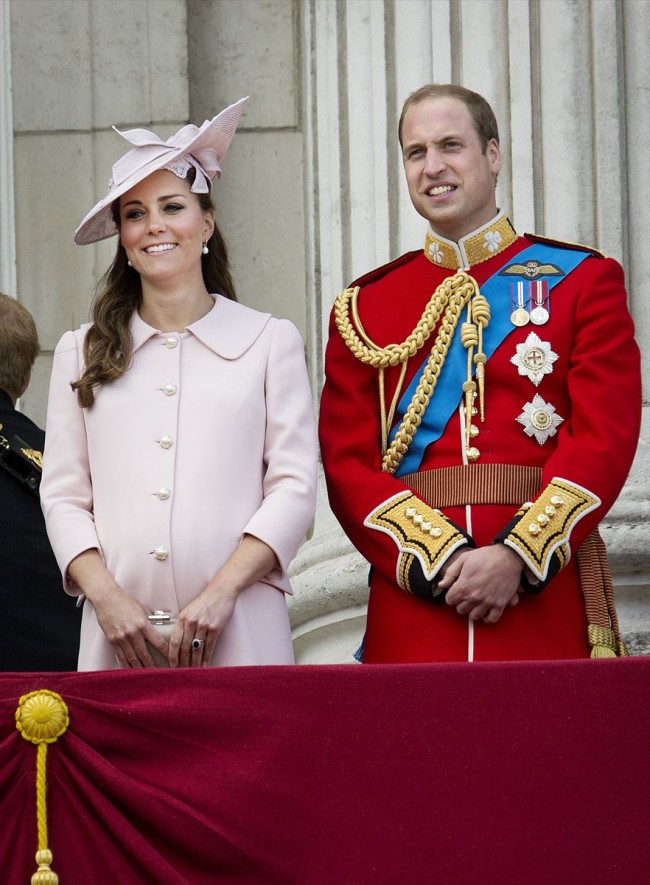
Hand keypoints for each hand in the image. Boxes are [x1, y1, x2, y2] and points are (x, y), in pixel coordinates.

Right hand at [68, 549, 168, 666]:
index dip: (165, 652)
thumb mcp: (142, 608)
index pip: (158, 642)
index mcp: (143, 624)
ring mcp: (121, 638)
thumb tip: (161, 625)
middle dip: (152, 665)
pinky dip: (126, 665)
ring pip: (132, 658)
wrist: (106, 599)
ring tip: (147, 676)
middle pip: (145, 654)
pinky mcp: (112, 641)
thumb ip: (151, 619)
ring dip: (140, 668)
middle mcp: (133, 633)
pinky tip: (132, 670)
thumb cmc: (125, 602)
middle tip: (159, 673)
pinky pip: (121, 656)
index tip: (171, 659)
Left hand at [167, 534, 278, 666]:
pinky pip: (209, 646)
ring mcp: (204, 625)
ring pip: (196, 649)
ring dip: (194, 662)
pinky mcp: (215, 628)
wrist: (221, 591)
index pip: (174, 641)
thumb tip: (178, 643)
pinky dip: (206, 657)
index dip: (172, 655)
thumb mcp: (189, 610)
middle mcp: (191, 622)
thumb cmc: (205, 602)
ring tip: (193, 671)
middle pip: (185, 648)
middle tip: (182, 673)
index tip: (171, 665)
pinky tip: (204, 664)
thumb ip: (183, 624)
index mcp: (182, 618)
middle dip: (183, 662)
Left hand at [438, 544, 523, 622]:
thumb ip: (450, 573)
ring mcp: (487, 602)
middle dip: (461, 603)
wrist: (507, 556)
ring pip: (473, 616)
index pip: (450, 601)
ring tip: (475, 602)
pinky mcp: (500, 604)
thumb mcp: (463, 559)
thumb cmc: (485, 556)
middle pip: (460, 610)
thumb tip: (441, 585)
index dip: (451, 595)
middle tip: (466, 595)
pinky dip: (487, 617)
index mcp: (463, 586)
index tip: (456, 590)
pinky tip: (485, 610)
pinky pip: (491, 619)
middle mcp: (474, 597)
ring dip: (472, 610)